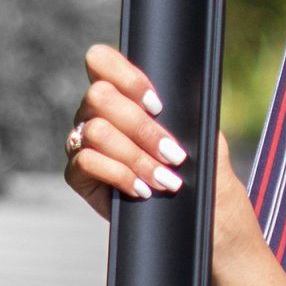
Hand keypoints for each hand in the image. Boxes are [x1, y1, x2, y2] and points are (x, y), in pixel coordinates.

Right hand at [62, 48, 260, 264]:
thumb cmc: (207, 174)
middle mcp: (97, 114)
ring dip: (137, 156)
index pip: (102, 62)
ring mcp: (84, 143)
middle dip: (141, 127)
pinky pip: (87, 163)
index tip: (158, 104)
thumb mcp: (205, 137)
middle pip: (99, 96)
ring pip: (96, 131)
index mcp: (124, 94)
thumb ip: (187, 111)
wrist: (206, 223)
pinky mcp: (78, 176)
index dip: (125, 75)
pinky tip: (143, 190)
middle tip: (172, 153)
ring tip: (166, 179)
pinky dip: (121, 176)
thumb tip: (177, 92)